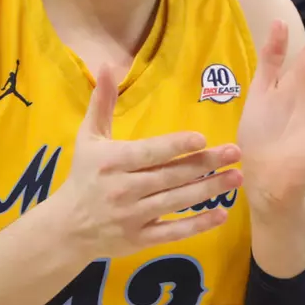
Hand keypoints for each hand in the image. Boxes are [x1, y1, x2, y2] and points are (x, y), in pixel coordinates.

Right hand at [50, 65, 242, 258]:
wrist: (68, 227)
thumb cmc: (83, 176)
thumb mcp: (89, 137)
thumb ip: (102, 103)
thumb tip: (106, 65)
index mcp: (112, 162)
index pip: (149, 153)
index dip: (175, 146)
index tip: (202, 139)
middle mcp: (123, 189)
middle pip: (170, 175)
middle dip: (205, 164)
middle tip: (235, 153)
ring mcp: (133, 216)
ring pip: (176, 201)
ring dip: (209, 190)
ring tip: (236, 177)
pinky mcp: (140, 239)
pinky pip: (173, 232)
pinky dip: (198, 225)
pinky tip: (221, 215)